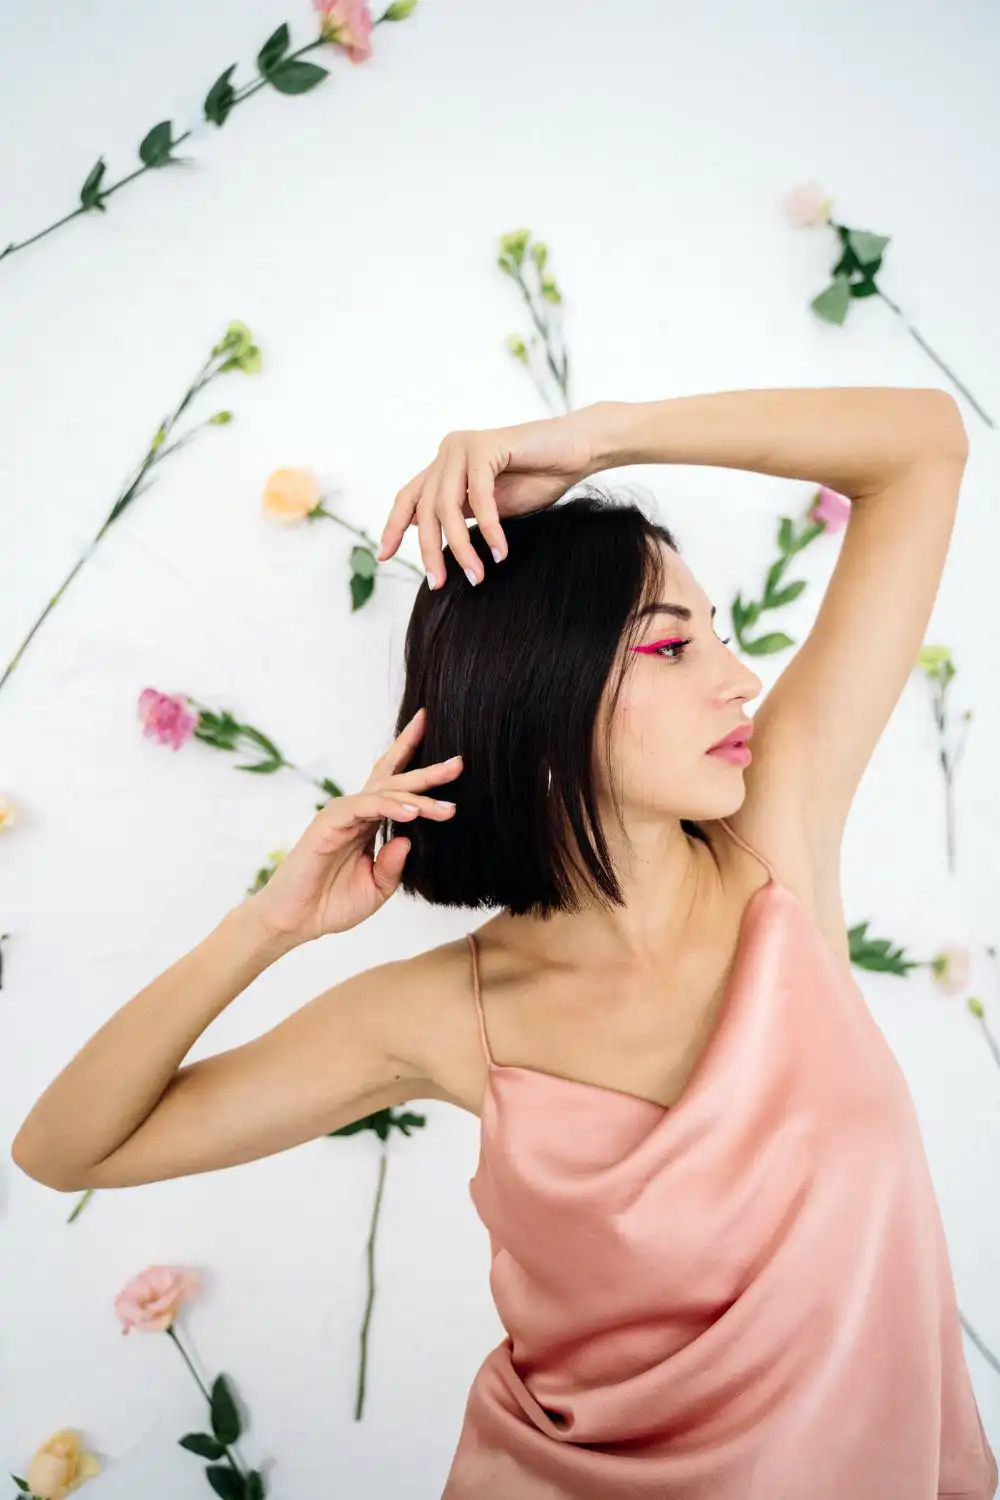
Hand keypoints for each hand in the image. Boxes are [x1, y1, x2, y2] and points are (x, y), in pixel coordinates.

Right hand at [243, 708, 461, 943]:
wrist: (297, 921)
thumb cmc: (332, 903)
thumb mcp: (377, 888)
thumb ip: (394, 865)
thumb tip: (409, 839)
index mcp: (369, 822)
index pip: (394, 786)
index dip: (416, 764)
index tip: (450, 756)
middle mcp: (356, 812)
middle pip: (394, 780)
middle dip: (428, 772)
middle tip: (458, 763)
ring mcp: (342, 814)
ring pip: (385, 793)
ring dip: (418, 798)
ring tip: (447, 809)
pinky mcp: (329, 822)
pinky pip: (365, 807)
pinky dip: (391, 807)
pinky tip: (413, 813)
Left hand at [376, 405, 606, 588]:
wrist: (577, 451)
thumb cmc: (539, 478)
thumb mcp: (490, 506)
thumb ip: (460, 515)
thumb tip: (429, 537)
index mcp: (445, 465)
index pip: (409, 498)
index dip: (394, 527)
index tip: (384, 556)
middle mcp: (448, 452)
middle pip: (425, 509)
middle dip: (429, 550)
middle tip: (438, 583)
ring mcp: (464, 446)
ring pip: (447, 506)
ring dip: (462, 548)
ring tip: (477, 576)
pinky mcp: (485, 446)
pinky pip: (479, 498)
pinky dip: (489, 529)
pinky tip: (500, 552)